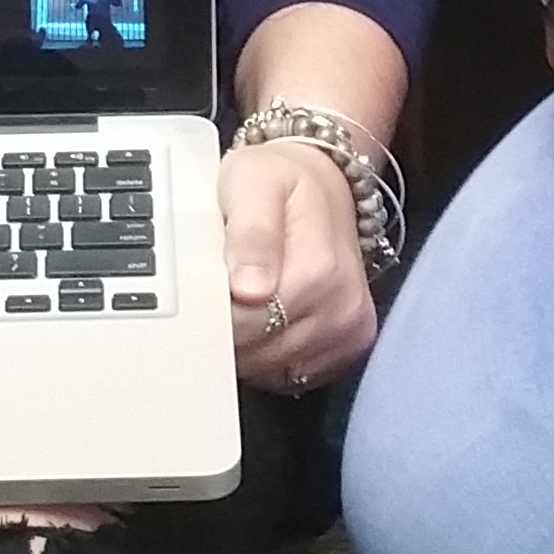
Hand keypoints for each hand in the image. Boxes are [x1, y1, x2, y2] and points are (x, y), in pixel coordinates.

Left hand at [218, 138, 377, 396]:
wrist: (323, 180)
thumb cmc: (278, 179)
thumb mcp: (252, 184)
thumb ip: (251, 235)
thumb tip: (248, 290)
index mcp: (320, 271)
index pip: (247, 324)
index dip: (214, 312)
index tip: (204, 285)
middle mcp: (343, 308)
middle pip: (260, 352)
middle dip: (228, 330)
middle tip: (219, 287)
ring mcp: (350, 331)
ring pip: (272, 368)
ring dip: (248, 345)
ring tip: (242, 300)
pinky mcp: (350, 345)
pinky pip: (293, 374)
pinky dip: (270, 356)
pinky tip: (265, 321)